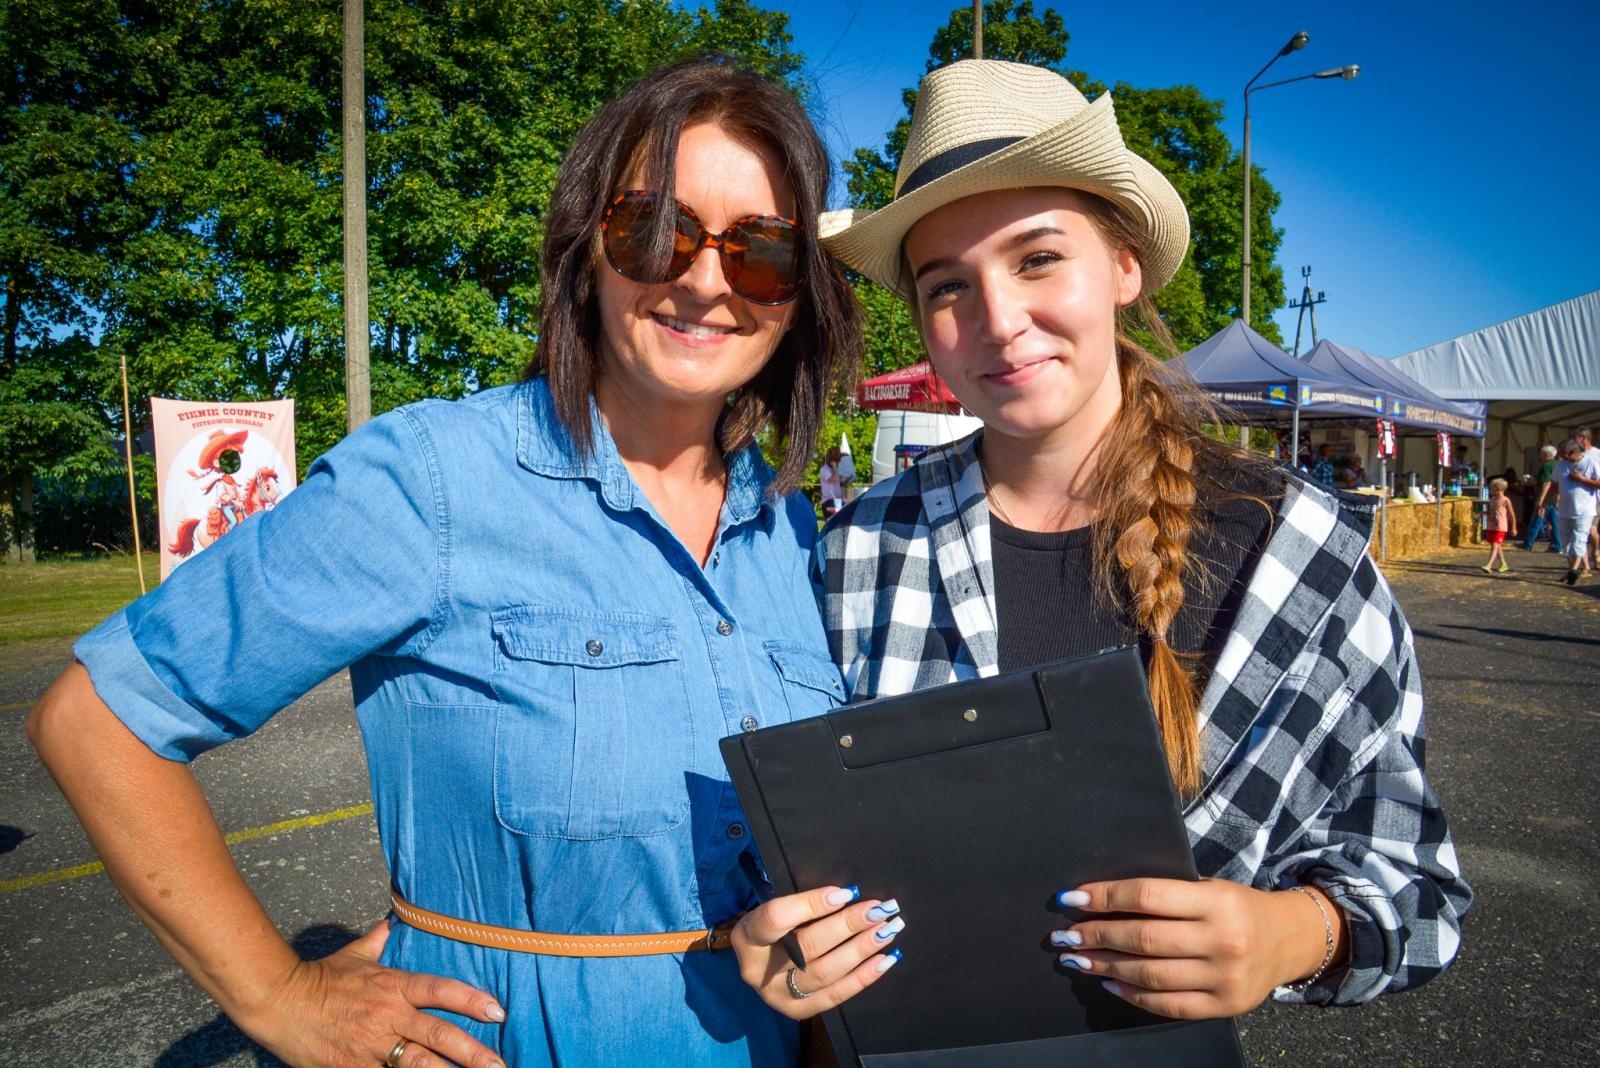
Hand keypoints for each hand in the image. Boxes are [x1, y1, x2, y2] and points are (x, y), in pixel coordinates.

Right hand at [242, 920, 506, 1067]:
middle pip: (439, 1035)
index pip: (442, 990)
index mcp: (394, 987)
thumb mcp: (353, 955)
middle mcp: (389, 1016)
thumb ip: (377, 942)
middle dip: (473, 1053)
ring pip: (419, 1065)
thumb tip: (390, 923)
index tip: (498, 1012)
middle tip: (499, 1065)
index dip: (472, 1001)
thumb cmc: (319, 977)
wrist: (278, 1000)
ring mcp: (372, 1045)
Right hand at [731, 886, 903, 1018]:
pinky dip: (863, 977)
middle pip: (806, 947)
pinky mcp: (797, 1010)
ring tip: (886, 931)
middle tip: (878, 910)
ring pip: (824, 973)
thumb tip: (848, 896)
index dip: (811, 905)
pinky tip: (885, 959)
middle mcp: (757, 970)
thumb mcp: (778, 909)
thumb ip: (805, 904)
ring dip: (861, 950)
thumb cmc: (776, 927)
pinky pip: (835, 995)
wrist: (763, 962)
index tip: (846, 893)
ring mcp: (776, 995)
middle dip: (847, 926)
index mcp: (747, 936)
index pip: (776, 918)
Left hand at [1050, 878, 1341, 1018]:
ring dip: (1105, 966)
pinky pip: (1168, 1004)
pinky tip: (1109, 982)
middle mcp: (1222, 940)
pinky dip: (1133, 994)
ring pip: (1150, 974)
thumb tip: (1102, 899)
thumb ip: (1166, 894)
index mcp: (1216, 901)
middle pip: (1143, 938)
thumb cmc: (1236, 907)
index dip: (1104, 897)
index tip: (1070, 898)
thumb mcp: (1208, 887)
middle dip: (1095, 936)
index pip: (1147, 896)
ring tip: (1077, 960)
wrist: (1289, 940)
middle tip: (1064, 935)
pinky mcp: (1224, 1006)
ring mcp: (1224, 977)